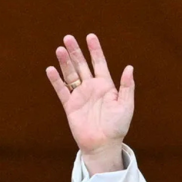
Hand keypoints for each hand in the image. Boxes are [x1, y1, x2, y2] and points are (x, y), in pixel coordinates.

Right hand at [46, 34, 133, 174]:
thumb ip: (127, 86)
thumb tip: (129, 67)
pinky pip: (61, 90)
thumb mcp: (126, 105)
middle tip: (68, 37)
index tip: (90, 36)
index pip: (99, 63)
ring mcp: (80, 95)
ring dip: (65, 62)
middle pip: (82, 65)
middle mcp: (91, 88)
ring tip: (60, 49)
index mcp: (106, 86)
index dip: (95, 50)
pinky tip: (51, 69)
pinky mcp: (70, 106)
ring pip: (71, 74)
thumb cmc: (118, 126)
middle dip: (76, 52)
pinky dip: (56, 80)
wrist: (104, 144)